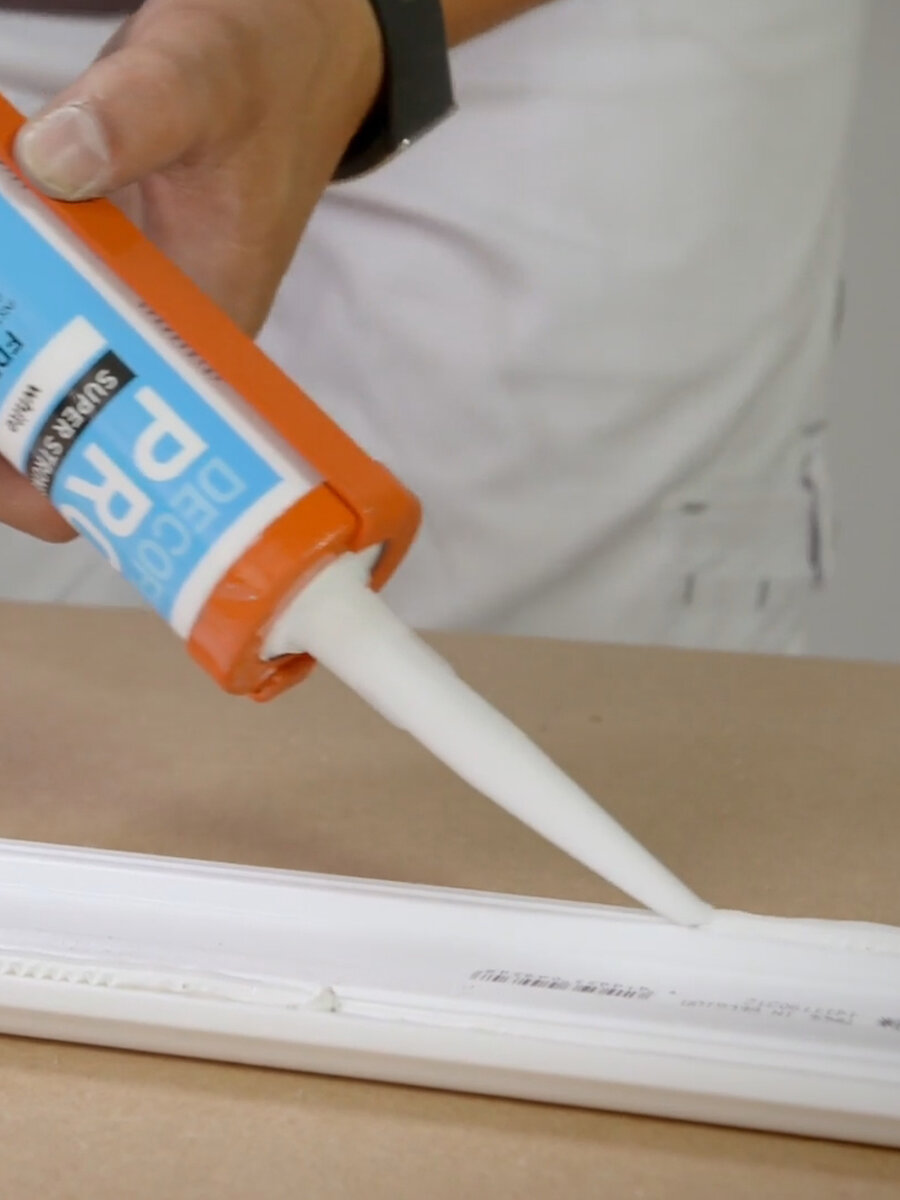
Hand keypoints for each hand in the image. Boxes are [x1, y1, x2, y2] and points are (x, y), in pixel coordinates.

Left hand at [4, 0, 382, 540]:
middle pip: (78, 434)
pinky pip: (48, 317)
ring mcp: (139, 309)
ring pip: (55, 380)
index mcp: (207, 335)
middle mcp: (172, 342)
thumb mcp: (202, 79)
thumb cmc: (266, 72)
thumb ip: (136, 114)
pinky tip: (0, 300)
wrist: (292, 47)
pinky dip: (13, 315)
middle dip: (8, 431)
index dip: (54, 480)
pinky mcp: (112, 270)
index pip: (136, 456)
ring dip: (6, 371)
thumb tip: (50, 166)